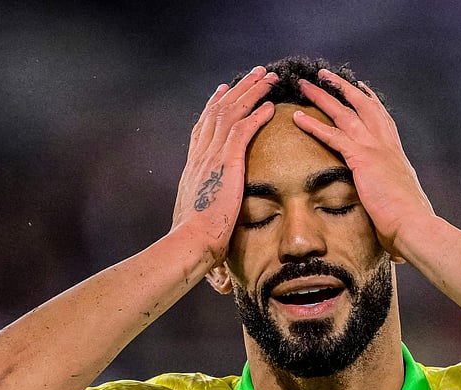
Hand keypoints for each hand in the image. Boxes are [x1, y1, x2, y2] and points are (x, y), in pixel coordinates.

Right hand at [171, 66, 277, 265]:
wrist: (190, 243)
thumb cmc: (195, 243)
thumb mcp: (201, 222)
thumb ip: (210, 219)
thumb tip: (215, 234)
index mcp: (194, 167)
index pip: (204, 128)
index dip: (214, 107)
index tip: (223, 92)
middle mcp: (200, 156)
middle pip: (218, 112)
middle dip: (237, 90)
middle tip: (253, 74)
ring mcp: (212, 157)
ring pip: (231, 113)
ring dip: (250, 93)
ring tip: (267, 78)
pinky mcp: (226, 162)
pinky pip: (242, 130)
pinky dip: (256, 114)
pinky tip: (270, 105)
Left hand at [293, 71, 433, 260]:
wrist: (413, 224)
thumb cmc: (409, 221)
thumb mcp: (402, 202)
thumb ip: (392, 199)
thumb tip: (391, 214)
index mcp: (396, 153)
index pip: (382, 119)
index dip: (370, 101)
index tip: (361, 88)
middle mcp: (386, 144)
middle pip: (362, 105)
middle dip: (343, 87)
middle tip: (325, 75)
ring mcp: (375, 147)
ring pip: (345, 112)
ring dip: (323, 96)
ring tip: (305, 84)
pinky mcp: (362, 158)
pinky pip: (332, 135)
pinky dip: (313, 125)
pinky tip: (297, 117)